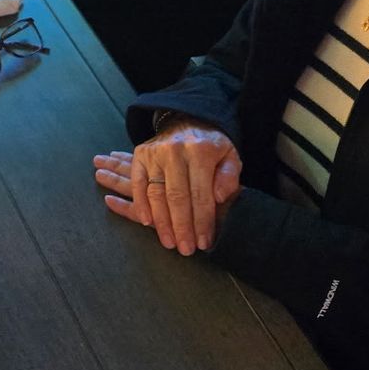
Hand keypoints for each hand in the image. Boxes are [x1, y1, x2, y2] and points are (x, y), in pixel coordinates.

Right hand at [93, 119, 241, 254]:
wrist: (188, 120)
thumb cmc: (212, 146)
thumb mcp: (230, 157)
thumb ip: (229, 177)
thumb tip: (219, 196)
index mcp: (200, 152)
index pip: (200, 194)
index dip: (202, 221)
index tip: (203, 242)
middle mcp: (175, 151)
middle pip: (177, 197)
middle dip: (181, 227)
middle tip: (185, 249)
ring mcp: (155, 153)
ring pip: (156, 194)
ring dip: (161, 222)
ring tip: (169, 242)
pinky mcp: (141, 155)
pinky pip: (138, 184)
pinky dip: (141, 205)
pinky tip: (147, 222)